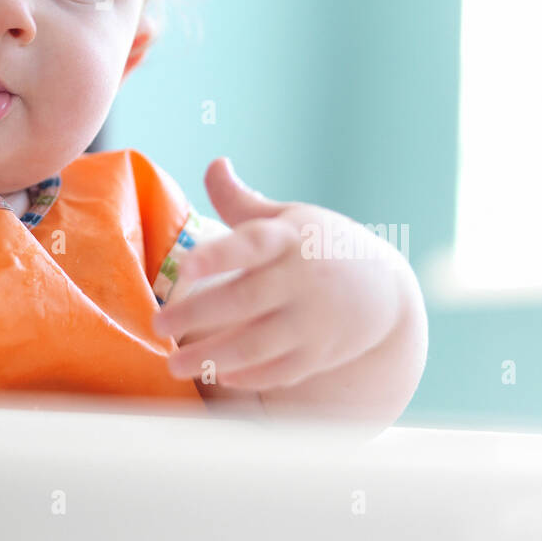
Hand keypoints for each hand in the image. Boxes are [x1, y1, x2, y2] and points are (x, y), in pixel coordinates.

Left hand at [152, 158, 404, 390]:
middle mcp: (301, 279)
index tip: (185, 266)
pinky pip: (281, 371)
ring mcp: (313, 320)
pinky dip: (249, 377)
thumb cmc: (321, 245)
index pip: (252, 244)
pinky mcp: (320, 353)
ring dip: (214, 357)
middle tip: (157, 324)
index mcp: (289, 239)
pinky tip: (217, 376)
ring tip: (173, 365)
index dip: (218, 255)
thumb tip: (215, 164)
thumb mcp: (288, 217)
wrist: (384, 289)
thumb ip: (243, 199)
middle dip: (198, 315)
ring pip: (258, 344)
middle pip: (245, 300)